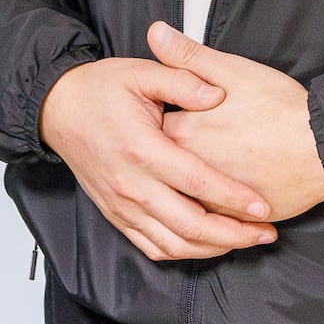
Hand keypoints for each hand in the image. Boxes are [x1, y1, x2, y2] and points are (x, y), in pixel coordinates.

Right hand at [38, 53, 279, 263]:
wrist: (57, 109)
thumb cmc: (100, 89)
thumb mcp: (140, 71)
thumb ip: (182, 79)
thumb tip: (218, 94)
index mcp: (140, 148)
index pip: (195, 181)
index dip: (231, 197)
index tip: (262, 206)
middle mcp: (129, 184)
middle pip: (189, 224)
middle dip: (233, 234)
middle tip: (265, 232)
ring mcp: (121, 205)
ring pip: (173, 244)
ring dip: (212, 248)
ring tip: (245, 240)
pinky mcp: (115, 214)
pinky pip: (151, 247)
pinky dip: (183, 252)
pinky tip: (208, 245)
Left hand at [148, 21, 323, 222]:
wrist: (323, 148)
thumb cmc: (280, 108)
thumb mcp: (231, 70)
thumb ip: (188, 56)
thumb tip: (154, 32)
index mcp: (183, 132)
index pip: (146, 130)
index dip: (150, 122)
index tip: (155, 118)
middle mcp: (190, 170)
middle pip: (159, 168)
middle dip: (161, 160)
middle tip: (168, 151)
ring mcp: (210, 199)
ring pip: (179, 200)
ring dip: (178, 192)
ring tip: (184, 181)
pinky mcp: (233, 218)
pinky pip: (205, 223)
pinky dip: (202, 215)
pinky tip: (207, 205)